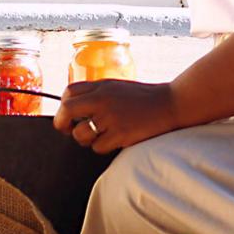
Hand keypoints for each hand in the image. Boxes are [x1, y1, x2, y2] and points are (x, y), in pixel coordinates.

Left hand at [54, 80, 181, 153]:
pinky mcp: (120, 134)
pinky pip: (98, 147)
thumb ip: (97, 95)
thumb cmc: (144, 98)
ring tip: (101, 135)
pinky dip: (104, 147)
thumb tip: (73, 110)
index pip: (69, 92)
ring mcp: (111, 117)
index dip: (63, 105)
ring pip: (81, 134)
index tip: (68, 115)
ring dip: (87, 139)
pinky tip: (116, 140)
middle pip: (67, 111)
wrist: (171, 104)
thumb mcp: (118, 88)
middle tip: (68, 130)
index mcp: (102, 86)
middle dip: (62, 124)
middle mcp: (103, 100)